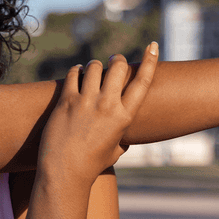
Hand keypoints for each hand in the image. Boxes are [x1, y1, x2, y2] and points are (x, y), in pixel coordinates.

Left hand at [38, 42, 158, 183]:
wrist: (65, 172)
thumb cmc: (91, 165)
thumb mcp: (115, 151)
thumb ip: (122, 137)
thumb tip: (125, 134)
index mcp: (124, 117)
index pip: (143, 82)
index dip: (150, 61)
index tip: (153, 45)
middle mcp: (108, 105)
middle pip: (118, 66)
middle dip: (117, 60)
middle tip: (115, 61)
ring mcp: (86, 101)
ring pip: (94, 67)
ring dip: (95, 65)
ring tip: (92, 70)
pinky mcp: (67, 101)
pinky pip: (73, 74)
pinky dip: (76, 71)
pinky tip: (76, 73)